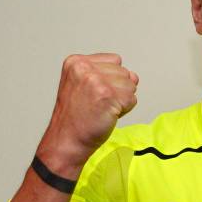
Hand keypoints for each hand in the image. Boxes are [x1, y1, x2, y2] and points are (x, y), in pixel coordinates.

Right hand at [38, 52, 138, 172]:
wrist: (66, 140)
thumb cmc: (76, 117)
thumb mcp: (83, 85)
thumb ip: (108, 74)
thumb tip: (134, 76)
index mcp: (76, 62)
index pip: (115, 61)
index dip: (111, 80)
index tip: (94, 93)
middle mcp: (85, 68)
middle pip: (124, 73)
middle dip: (117, 90)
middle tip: (98, 104)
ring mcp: (96, 81)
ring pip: (131, 86)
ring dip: (121, 101)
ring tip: (102, 109)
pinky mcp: (108, 95)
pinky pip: (132, 99)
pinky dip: (124, 110)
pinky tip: (107, 115)